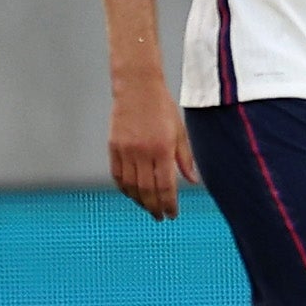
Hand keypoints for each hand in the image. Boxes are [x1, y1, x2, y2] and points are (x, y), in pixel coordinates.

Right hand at [109, 79, 197, 220]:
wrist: (137, 89)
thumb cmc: (162, 108)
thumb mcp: (180, 131)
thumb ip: (185, 158)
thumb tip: (192, 181)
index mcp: (162, 148)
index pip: (165, 185)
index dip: (169, 203)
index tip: (172, 214)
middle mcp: (142, 152)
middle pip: (147, 190)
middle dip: (155, 207)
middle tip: (161, 217)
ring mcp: (125, 151)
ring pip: (131, 186)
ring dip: (140, 201)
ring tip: (149, 208)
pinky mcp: (113, 148)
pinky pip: (117, 176)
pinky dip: (125, 189)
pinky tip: (132, 195)